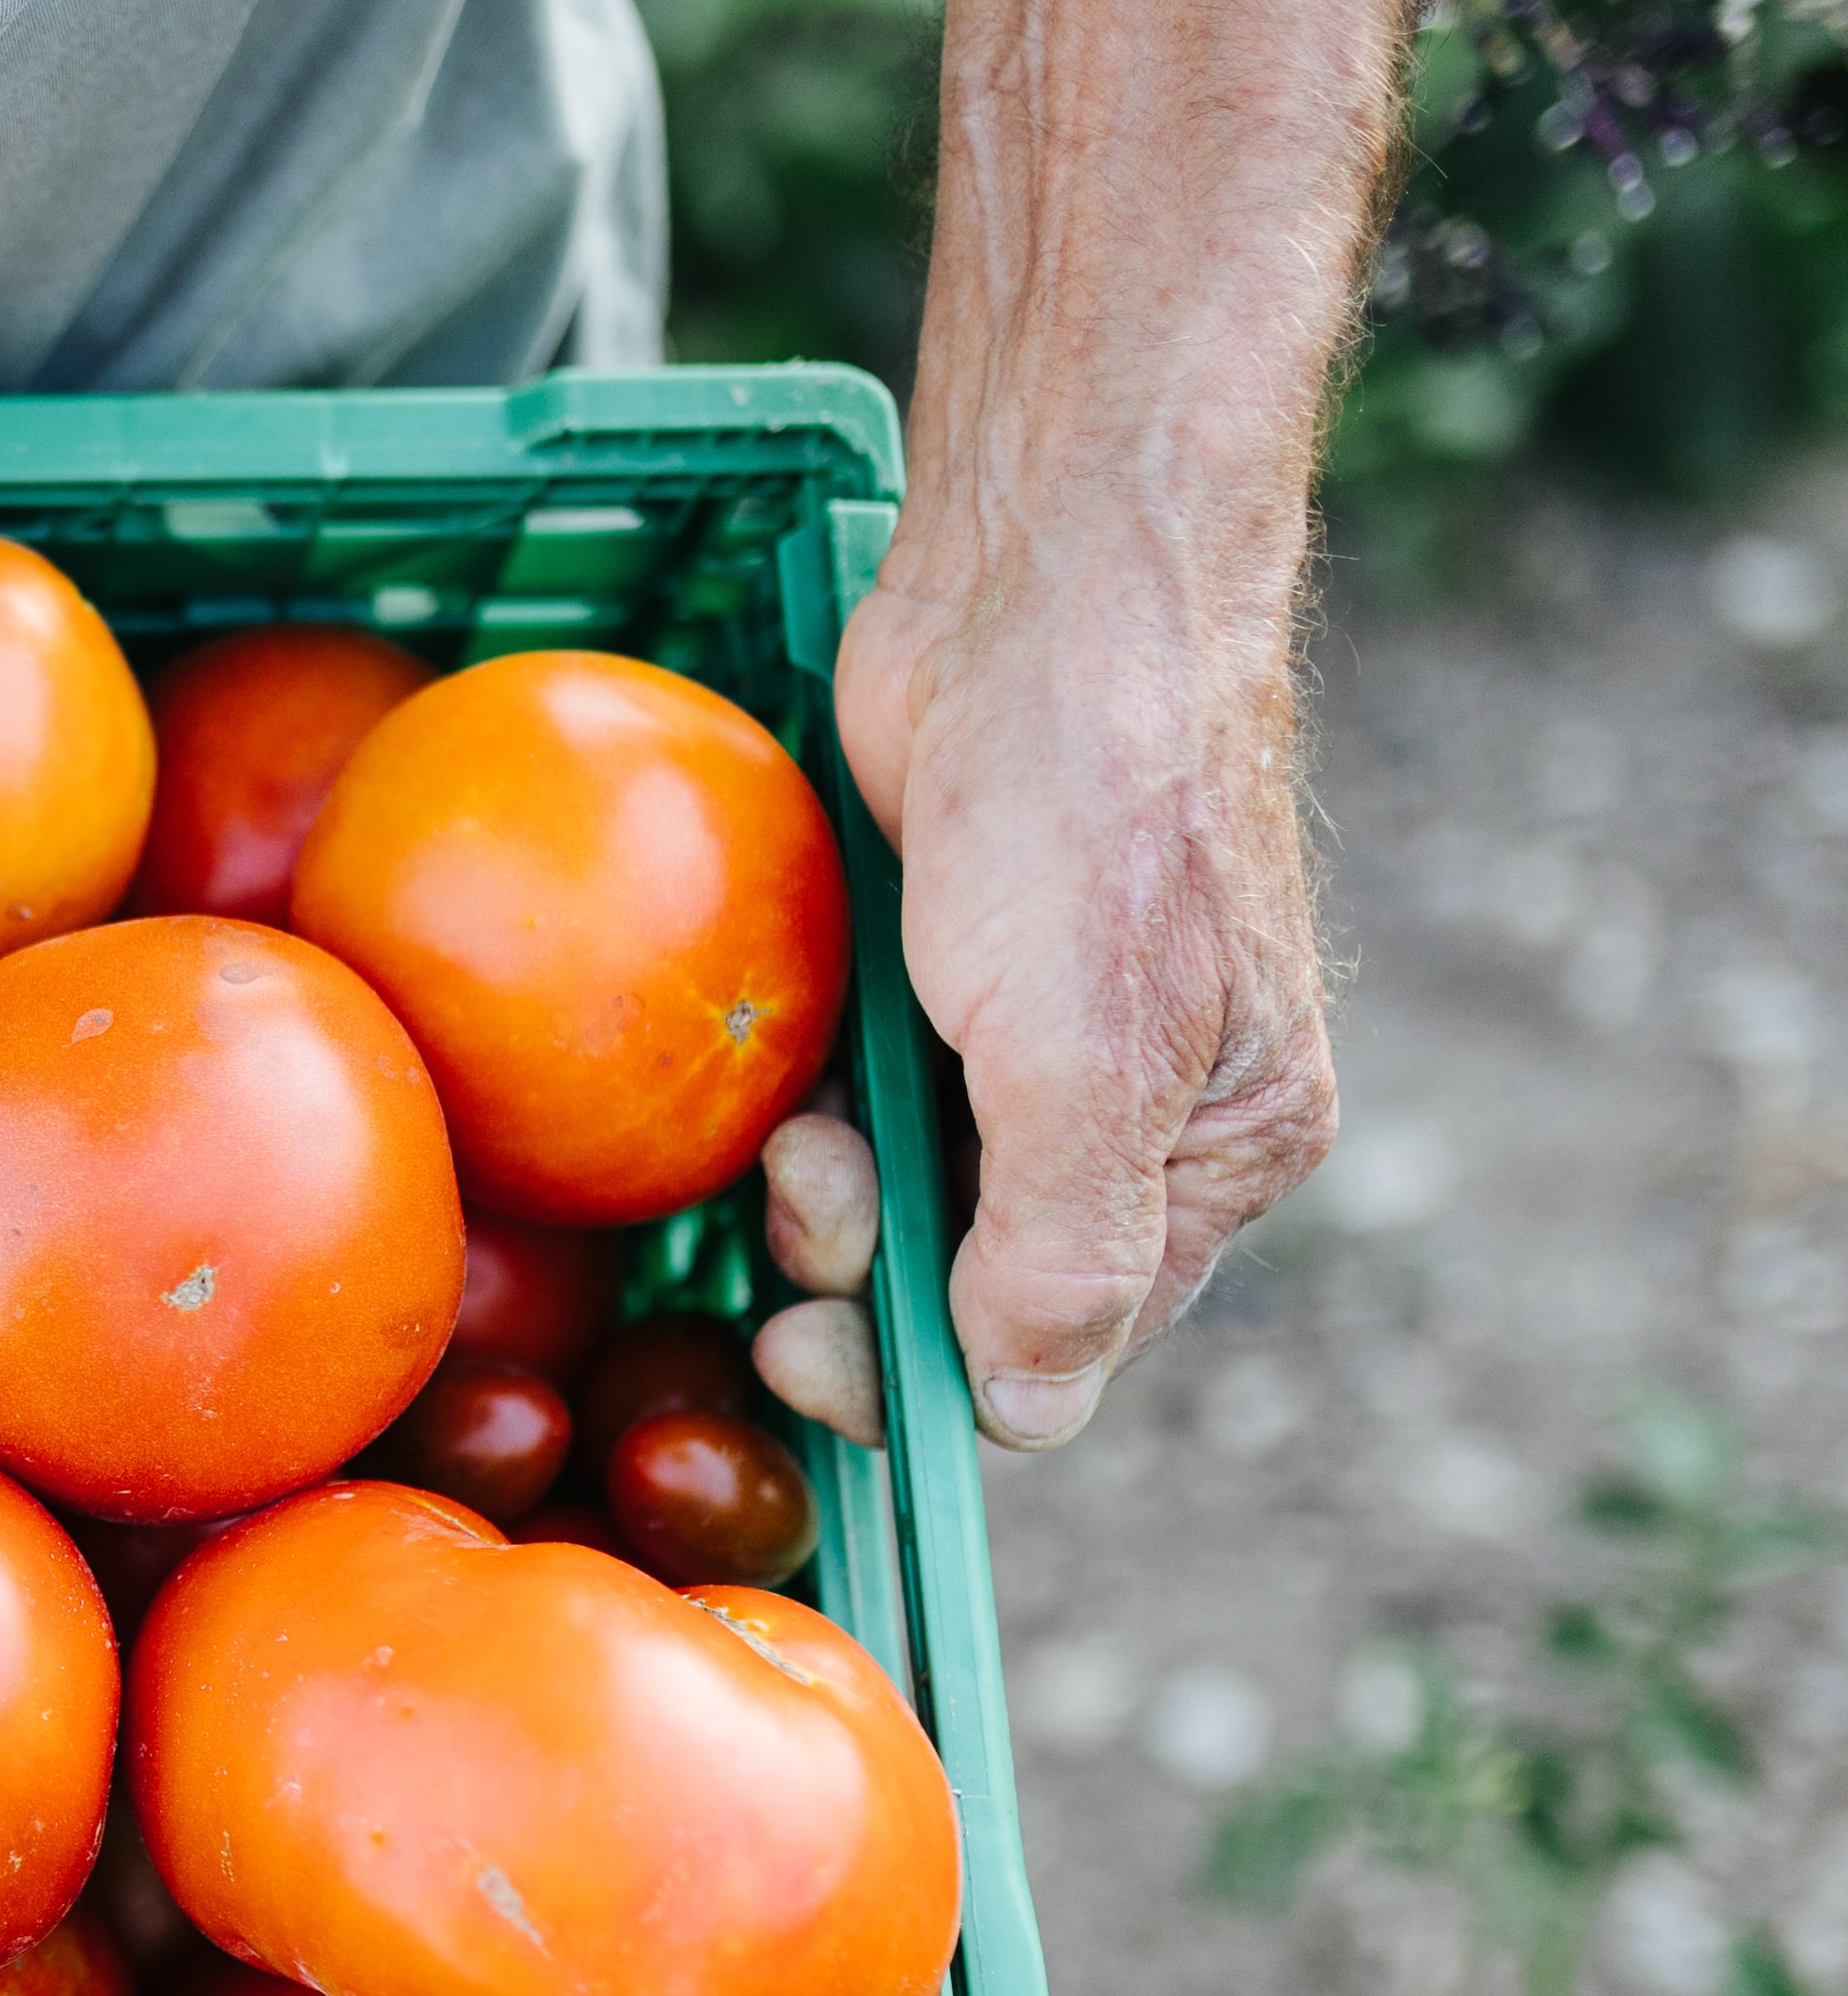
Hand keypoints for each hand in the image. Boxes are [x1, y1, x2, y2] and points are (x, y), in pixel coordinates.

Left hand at [832, 541, 1335, 1448]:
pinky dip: (804, 1104)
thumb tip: (1031, 1413)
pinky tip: (775, 1075)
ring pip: (897, 1195)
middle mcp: (1136, 1110)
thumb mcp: (1086, 1060)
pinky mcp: (936, 971)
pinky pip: (855, 1095)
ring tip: (792, 1128)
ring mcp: (1030, 1039)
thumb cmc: (1088, 809)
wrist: (1035, 582)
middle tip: (802, 1192)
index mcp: (1220, 1148)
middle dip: (861, 1269)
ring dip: (821, 1191)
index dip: (932, 1375)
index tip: (817, 1351)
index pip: (1069, 1340)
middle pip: (966, 1280)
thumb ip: (1062, 1250)